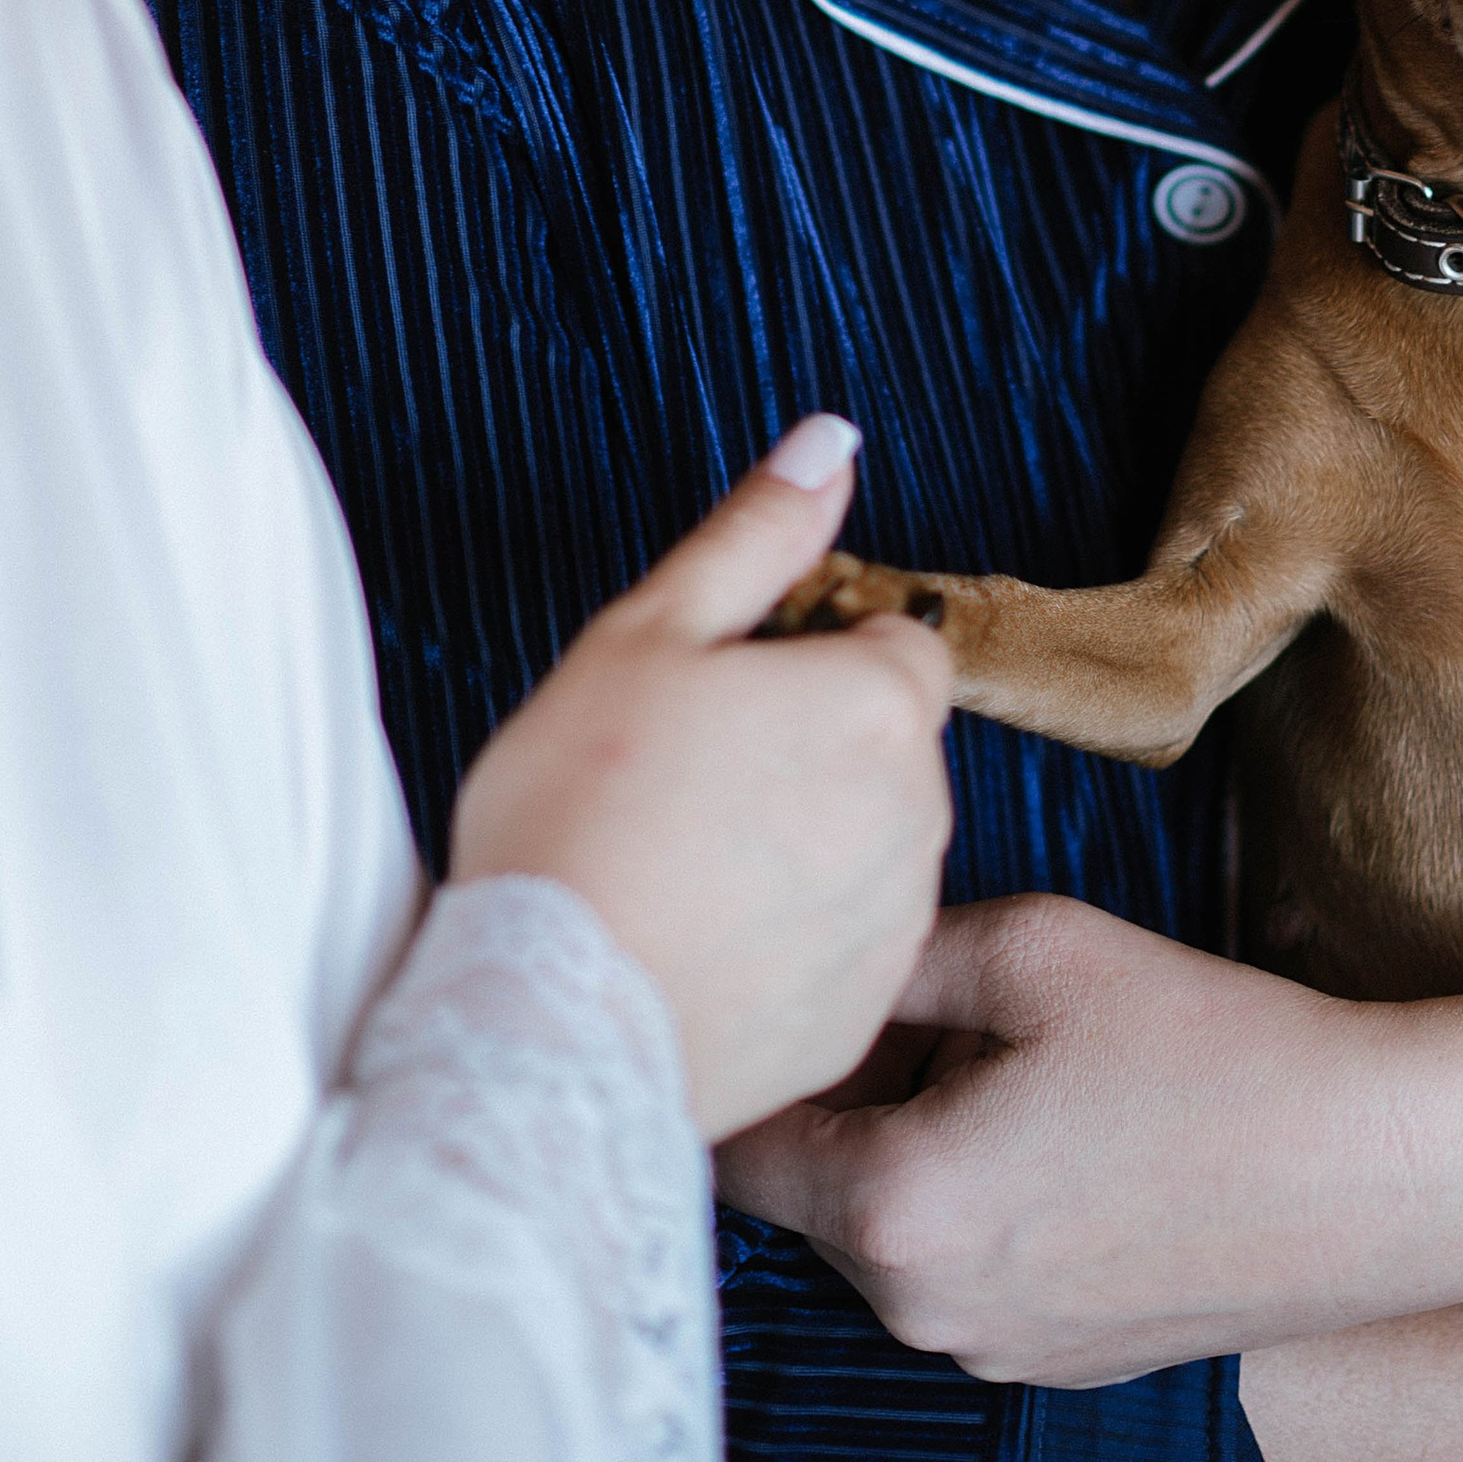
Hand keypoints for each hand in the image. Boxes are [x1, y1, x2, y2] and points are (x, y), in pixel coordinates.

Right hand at [446, 417, 953, 1140]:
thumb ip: (755, 532)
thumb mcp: (647, 631)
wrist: (544, 1022)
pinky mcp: (862, 1012)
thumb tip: (831, 439)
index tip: (727, 693)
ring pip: (870, 841)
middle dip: (810, 744)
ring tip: (685, 859)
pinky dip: (794, 932)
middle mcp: (918, 815)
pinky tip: (702, 936)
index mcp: (875, 705)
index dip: (809, 655)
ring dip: (808, 837)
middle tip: (687, 775)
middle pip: (885, 745)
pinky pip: (846, 941)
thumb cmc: (577, 815)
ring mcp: (895, 922)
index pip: (893, 644)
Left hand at [717, 873, 1462, 1385]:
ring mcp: (986, 1352)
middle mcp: (916, 1310)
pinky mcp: (1051, 1363)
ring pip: (883, 1227)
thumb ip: (893, 956)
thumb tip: (818, 955)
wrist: (1373, 1174)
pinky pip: (960, 1265)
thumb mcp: (1029, 947)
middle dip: (835, 1091)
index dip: (747, 1047)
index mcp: (890, 1210)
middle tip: (893, 986)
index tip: (760, 974)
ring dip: (902, 1140)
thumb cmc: (1206, 1048)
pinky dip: (972, 1193)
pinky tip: (1054, 1116)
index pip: (737, 1141)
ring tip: (988, 1045)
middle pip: (807, 1188)